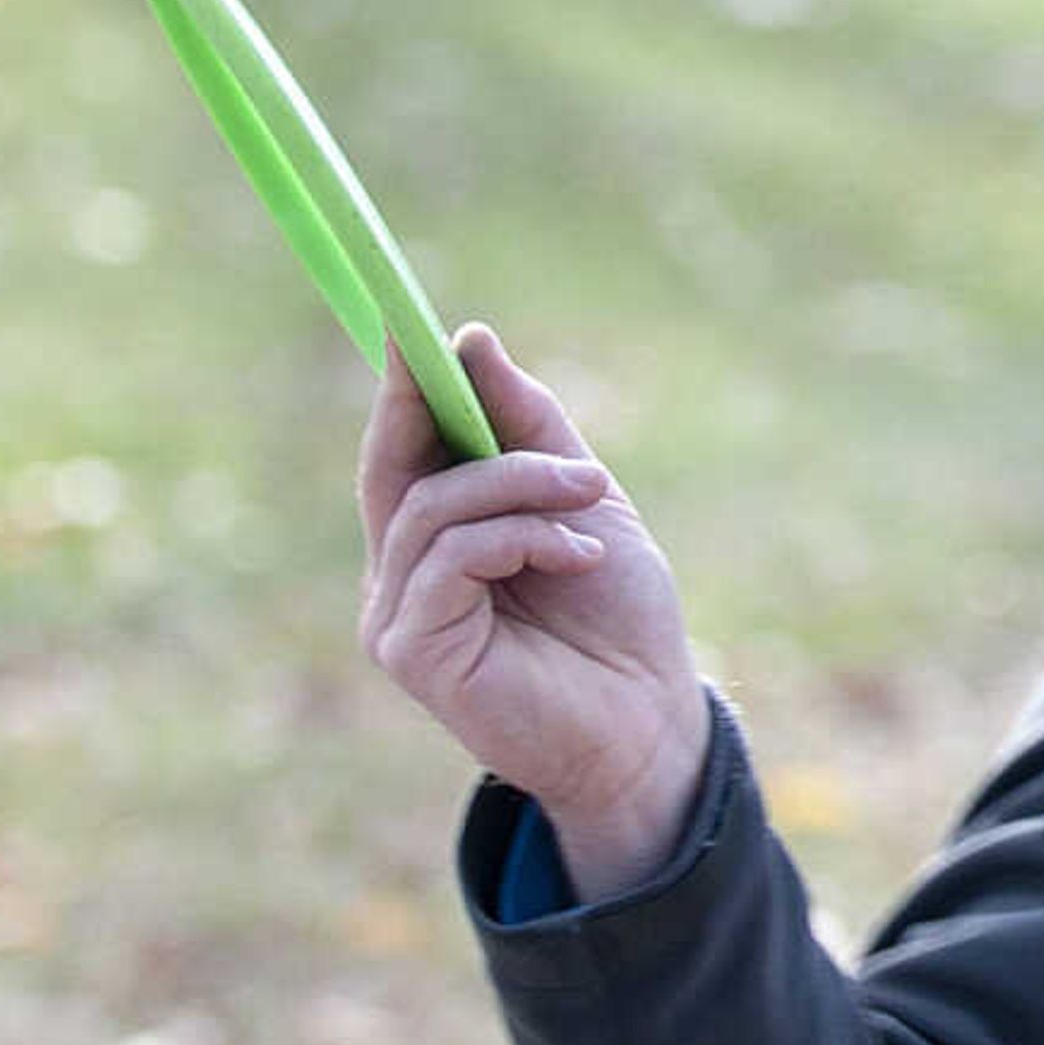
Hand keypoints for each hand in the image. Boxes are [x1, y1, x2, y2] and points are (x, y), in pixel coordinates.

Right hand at [357, 324, 709, 898]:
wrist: (650, 718)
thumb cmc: (619, 617)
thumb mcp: (585, 503)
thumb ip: (530, 431)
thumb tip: (472, 341)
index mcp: (438, 542)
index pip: (403, 454)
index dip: (405, 389)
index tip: (416, 326)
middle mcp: (402, 578)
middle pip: (393, 471)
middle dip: (427, 404)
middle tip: (453, 349)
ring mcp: (398, 617)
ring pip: (431, 508)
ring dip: (519, 483)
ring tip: (591, 494)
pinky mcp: (412, 652)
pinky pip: (449, 560)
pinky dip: (519, 538)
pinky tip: (581, 555)